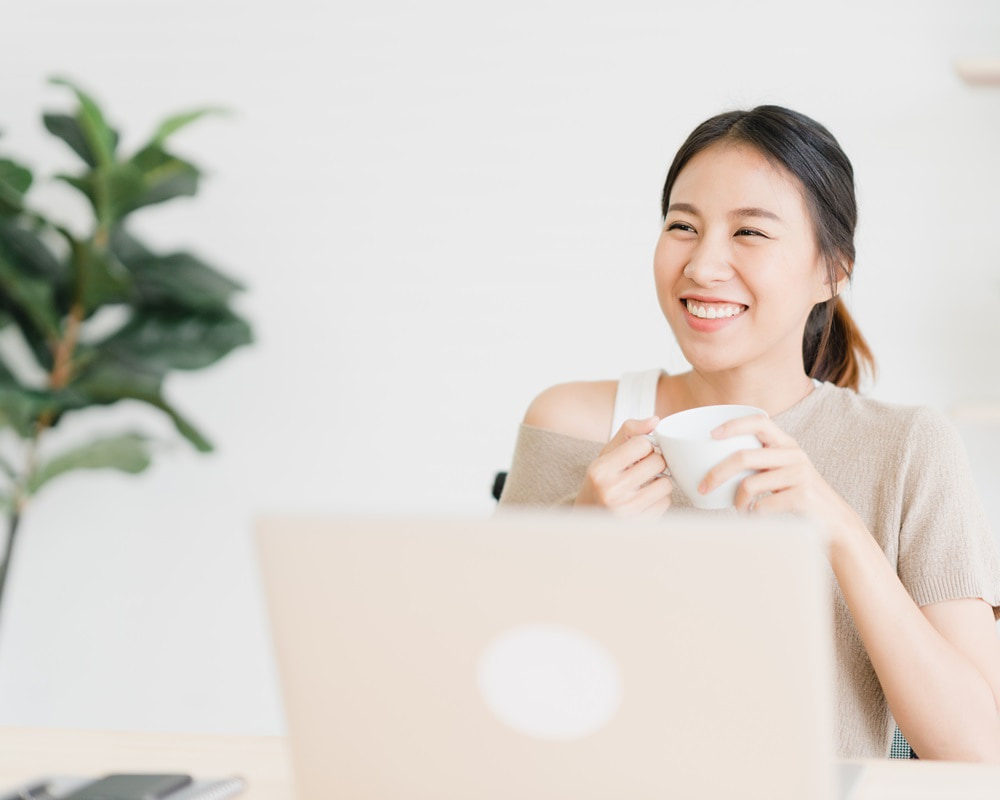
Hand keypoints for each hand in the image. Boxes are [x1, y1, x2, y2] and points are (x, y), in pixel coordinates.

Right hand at [575, 417, 671, 515]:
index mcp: (601, 469)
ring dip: (661, 482)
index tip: (640, 453)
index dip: (645, 445)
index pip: (642, 443)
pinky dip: (660, 499)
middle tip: (645, 468)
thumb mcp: (606, 455)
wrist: (588, 518)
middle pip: (657, 462)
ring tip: (646, 484)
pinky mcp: (639, 524)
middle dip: (655, 462)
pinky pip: (665, 503)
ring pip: (666, 484)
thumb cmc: (600, 482)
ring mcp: (626, 510)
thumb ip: (628, 433)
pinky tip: (646, 499)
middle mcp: (611, 490)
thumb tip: (655, 420)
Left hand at [700, 414, 864, 540]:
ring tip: (740, 509)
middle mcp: (794, 454)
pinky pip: (762, 506)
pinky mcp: (802, 496)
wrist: (834, 520)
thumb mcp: (781, 470)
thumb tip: (710, 463)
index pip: (759, 422)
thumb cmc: (796, 494)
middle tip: (703, 487)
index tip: (711, 434)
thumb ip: (757, 461)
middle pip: (743, 457)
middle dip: (717, 473)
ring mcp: (799, 474)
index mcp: (786, 443)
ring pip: (749, 484)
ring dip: (737, 501)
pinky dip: (752, 515)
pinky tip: (755, 518)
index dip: (733, 425)